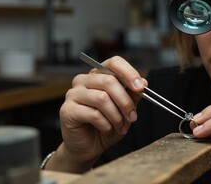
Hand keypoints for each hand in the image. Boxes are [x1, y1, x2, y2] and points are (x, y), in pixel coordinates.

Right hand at [55, 56, 146, 171]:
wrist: (88, 147)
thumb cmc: (106, 126)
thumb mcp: (124, 110)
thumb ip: (132, 96)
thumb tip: (143, 83)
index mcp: (99, 75)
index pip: (114, 63)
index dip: (129, 73)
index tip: (140, 87)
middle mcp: (83, 81)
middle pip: (109, 81)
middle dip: (125, 101)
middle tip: (133, 116)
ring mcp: (73, 94)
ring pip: (102, 98)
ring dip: (116, 116)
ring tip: (120, 127)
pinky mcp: (67, 110)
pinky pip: (94, 114)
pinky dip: (106, 124)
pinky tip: (108, 130)